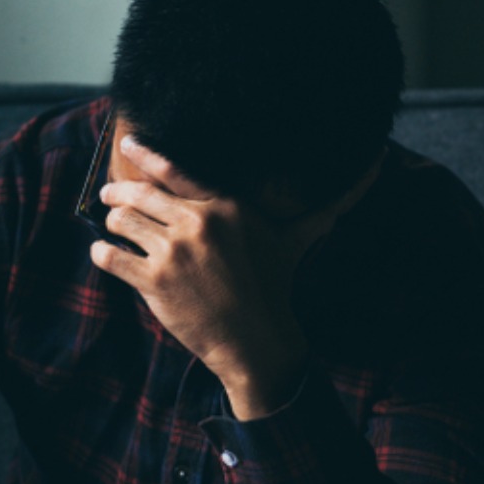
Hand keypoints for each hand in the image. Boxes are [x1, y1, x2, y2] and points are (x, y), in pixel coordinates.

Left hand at [89, 135, 337, 419]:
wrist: (257, 340)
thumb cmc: (276, 286)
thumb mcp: (298, 237)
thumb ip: (330, 203)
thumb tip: (379, 165)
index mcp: (226, 207)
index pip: (176, 171)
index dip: (147, 154)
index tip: (128, 143)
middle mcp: (198, 224)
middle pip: (138, 194)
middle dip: (118, 195)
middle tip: (110, 197)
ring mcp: (174, 253)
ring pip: (119, 222)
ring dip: (111, 225)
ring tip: (114, 230)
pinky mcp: (153, 283)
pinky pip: (110, 257)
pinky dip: (103, 254)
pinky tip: (108, 255)